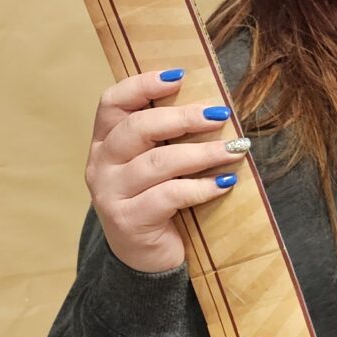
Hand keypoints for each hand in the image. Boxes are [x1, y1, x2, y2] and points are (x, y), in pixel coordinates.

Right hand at [86, 69, 245, 273]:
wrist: (145, 259)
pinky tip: (224, 183)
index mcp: (105, 142)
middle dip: (182, 118)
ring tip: (235, 150)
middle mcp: (101, 165)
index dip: (143, 85)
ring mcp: (110, 194)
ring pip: (157, 162)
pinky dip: (201, 187)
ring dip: (202, 153)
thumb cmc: (158, 201)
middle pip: (137, 128)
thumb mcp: (158, 164)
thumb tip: (213, 106)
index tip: (179, 76)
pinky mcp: (127, 221)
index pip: (112, 102)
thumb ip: (168, 137)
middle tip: (220, 115)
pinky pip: (168, 196)